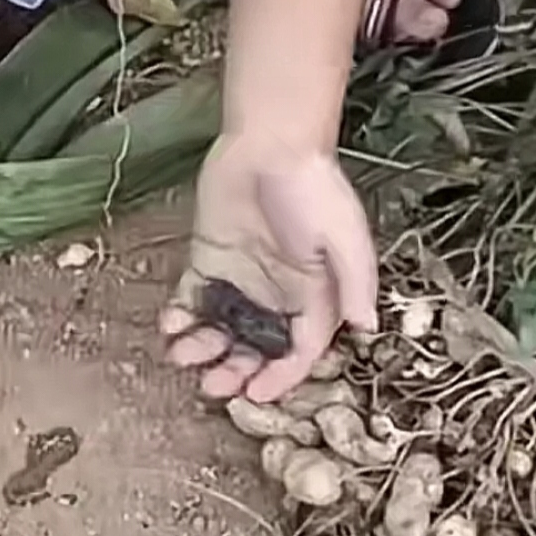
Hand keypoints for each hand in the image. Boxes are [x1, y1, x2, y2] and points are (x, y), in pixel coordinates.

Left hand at [161, 133, 376, 402]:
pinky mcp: (210, 259)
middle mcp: (277, 293)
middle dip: (234, 371)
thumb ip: (354, 285)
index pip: (299, 351)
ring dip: (203, 349)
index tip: (255, 393)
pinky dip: (181, 318)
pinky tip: (170, 325)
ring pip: (222, 330)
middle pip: (256, 348)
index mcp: (314, 295)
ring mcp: (242, 278)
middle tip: (211, 384)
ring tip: (181, 354)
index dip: (280, 377)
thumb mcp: (344, 238)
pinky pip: (193, 299)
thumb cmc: (313, 188)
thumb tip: (365, 329)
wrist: (269, 142)